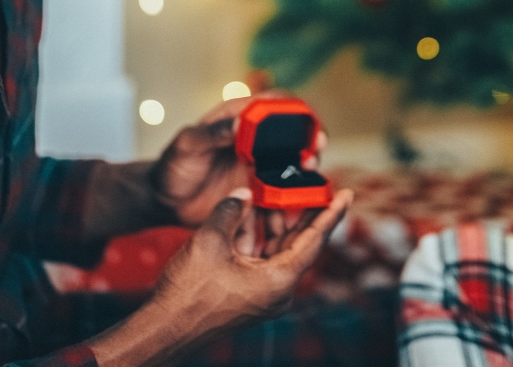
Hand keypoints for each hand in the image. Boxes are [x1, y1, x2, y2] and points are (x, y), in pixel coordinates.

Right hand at [87, 187, 353, 366]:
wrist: (163, 328)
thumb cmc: (188, 292)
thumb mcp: (209, 241)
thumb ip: (231, 211)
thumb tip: (244, 194)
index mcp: (280, 280)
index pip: (315, 240)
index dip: (331, 214)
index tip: (348, 194)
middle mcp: (278, 289)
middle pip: (299, 242)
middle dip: (302, 212)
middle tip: (312, 184)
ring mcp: (263, 292)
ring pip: (278, 248)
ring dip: (274, 221)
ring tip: (276, 189)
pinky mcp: (247, 292)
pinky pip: (260, 257)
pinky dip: (256, 235)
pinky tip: (249, 210)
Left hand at [153, 92, 326, 226]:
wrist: (167, 199)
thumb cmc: (173, 164)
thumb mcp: (187, 144)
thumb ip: (213, 132)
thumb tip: (241, 123)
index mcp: (241, 117)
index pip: (276, 103)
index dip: (296, 109)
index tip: (306, 121)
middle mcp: (257, 138)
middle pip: (294, 133)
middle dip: (310, 140)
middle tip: (314, 152)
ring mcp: (261, 164)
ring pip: (294, 163)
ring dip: (305, 169)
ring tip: (306, 177)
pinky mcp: (261, 189)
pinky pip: (283, 190)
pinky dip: (292, 196)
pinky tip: (292, 204)